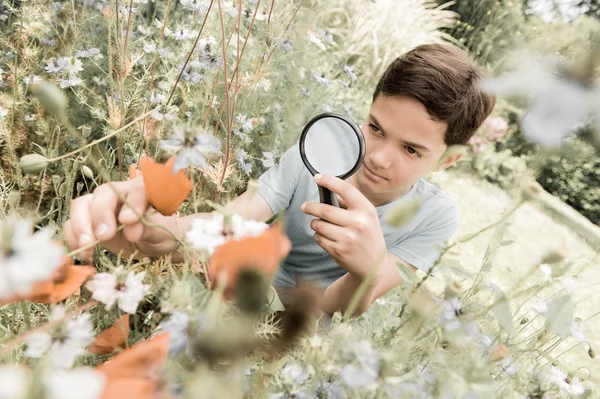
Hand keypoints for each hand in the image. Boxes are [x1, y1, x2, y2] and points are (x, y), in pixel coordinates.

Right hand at [63, 177, 178, 260]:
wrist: (153, 243)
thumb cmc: (160, 232)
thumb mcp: (159, 232)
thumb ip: (146, 228)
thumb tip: (129, 231)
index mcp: (140, 191)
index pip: (135, 190)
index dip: (131, 203)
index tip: (129, 221)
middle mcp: (117, 194)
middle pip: (101, 195)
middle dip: (99, 215)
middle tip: (103, 236)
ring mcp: (100, 207)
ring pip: (81, 206)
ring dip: (80, 227)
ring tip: (88, 247)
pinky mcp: (89, 223)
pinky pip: (72, 225)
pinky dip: (74, 238)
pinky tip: (85, 253)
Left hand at [301, 174, 386, 279]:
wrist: (373, 266)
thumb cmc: (368, 236)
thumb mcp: (368, 216)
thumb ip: (351, 203)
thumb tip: (329, 189)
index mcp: (366, 210)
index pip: (345, 189)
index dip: (329, 181)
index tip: (317, 177)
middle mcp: (358, 223)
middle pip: (324, 209)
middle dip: (310, 207)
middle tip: (305, 206)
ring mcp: (347, 238)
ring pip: (318, 224)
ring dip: (315, 223)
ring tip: (320, 225)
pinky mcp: (338, 250)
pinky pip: (318, 238)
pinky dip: (319, 235)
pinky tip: (327, 237)